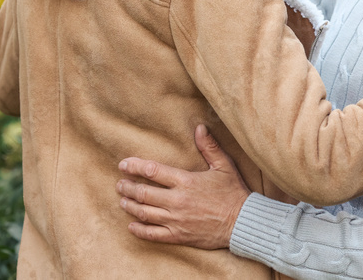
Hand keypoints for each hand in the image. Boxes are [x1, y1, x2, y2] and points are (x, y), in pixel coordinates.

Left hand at [115, 124, 250, 248]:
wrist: (242, 223)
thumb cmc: (233, 192)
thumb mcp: (223, 166)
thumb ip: (209, 147)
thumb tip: (199, 127)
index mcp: (186, 181)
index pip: (153, 171)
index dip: (134, 166)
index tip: (123, 164)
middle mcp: (177, 200)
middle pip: (143, 193)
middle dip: (127, 187)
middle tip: (119, 184)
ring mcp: (176, 220)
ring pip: (144, 213)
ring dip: (130, 206)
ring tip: (122, 201)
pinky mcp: (178, 235)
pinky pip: (153, 234)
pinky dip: (139, 230)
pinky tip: (132, 225)